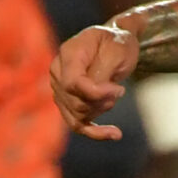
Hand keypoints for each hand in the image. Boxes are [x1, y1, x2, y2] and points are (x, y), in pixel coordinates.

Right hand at [51, 19, 139, 139]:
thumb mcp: (116, 51)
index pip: (72, 83)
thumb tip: (94, 95)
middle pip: (75, 103)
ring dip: (101, 110)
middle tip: (119, 90)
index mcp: (68, 54)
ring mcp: (59, 88)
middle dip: (102, 102)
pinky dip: (95, 132)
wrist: (115, 43)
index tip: (119, 90)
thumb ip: (102, 73)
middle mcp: (57, 72)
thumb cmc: (117, 43)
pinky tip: (115, 134)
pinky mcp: (66, 102)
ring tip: (115, 95)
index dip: (96, 93)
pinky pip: (76, 124)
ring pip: (77, 116)